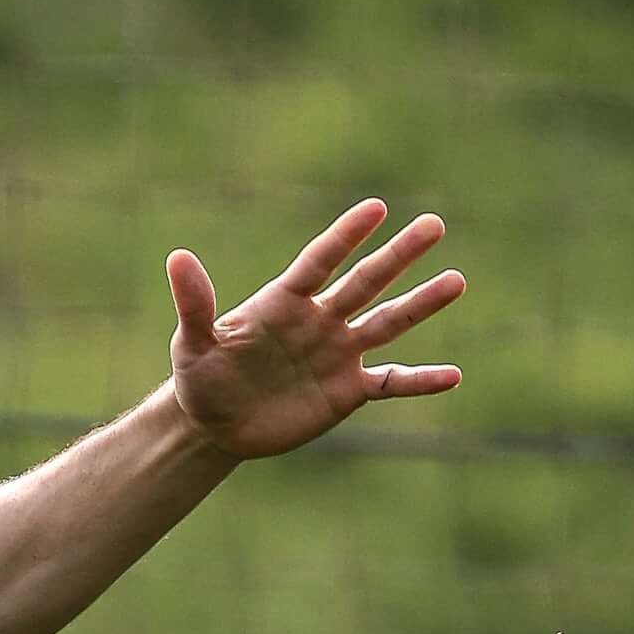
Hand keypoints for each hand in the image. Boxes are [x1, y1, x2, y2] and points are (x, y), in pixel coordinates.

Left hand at [167, 201, 464, 460]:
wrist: (215, 426)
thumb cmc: (201, 378)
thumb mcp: (191, 345)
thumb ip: (195, 305)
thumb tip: (177, 258)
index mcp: (286, 301)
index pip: (321, 261)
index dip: (345, 236)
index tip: (375, 208)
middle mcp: (320, 321)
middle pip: (366, 282)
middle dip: (398, 256)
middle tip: (434, 224)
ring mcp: (338, 355)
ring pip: (387, 324)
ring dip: (421, 304)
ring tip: (456, 281)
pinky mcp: (346, 392)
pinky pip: (390, 383)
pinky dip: (419, 380)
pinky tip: (453, 376)